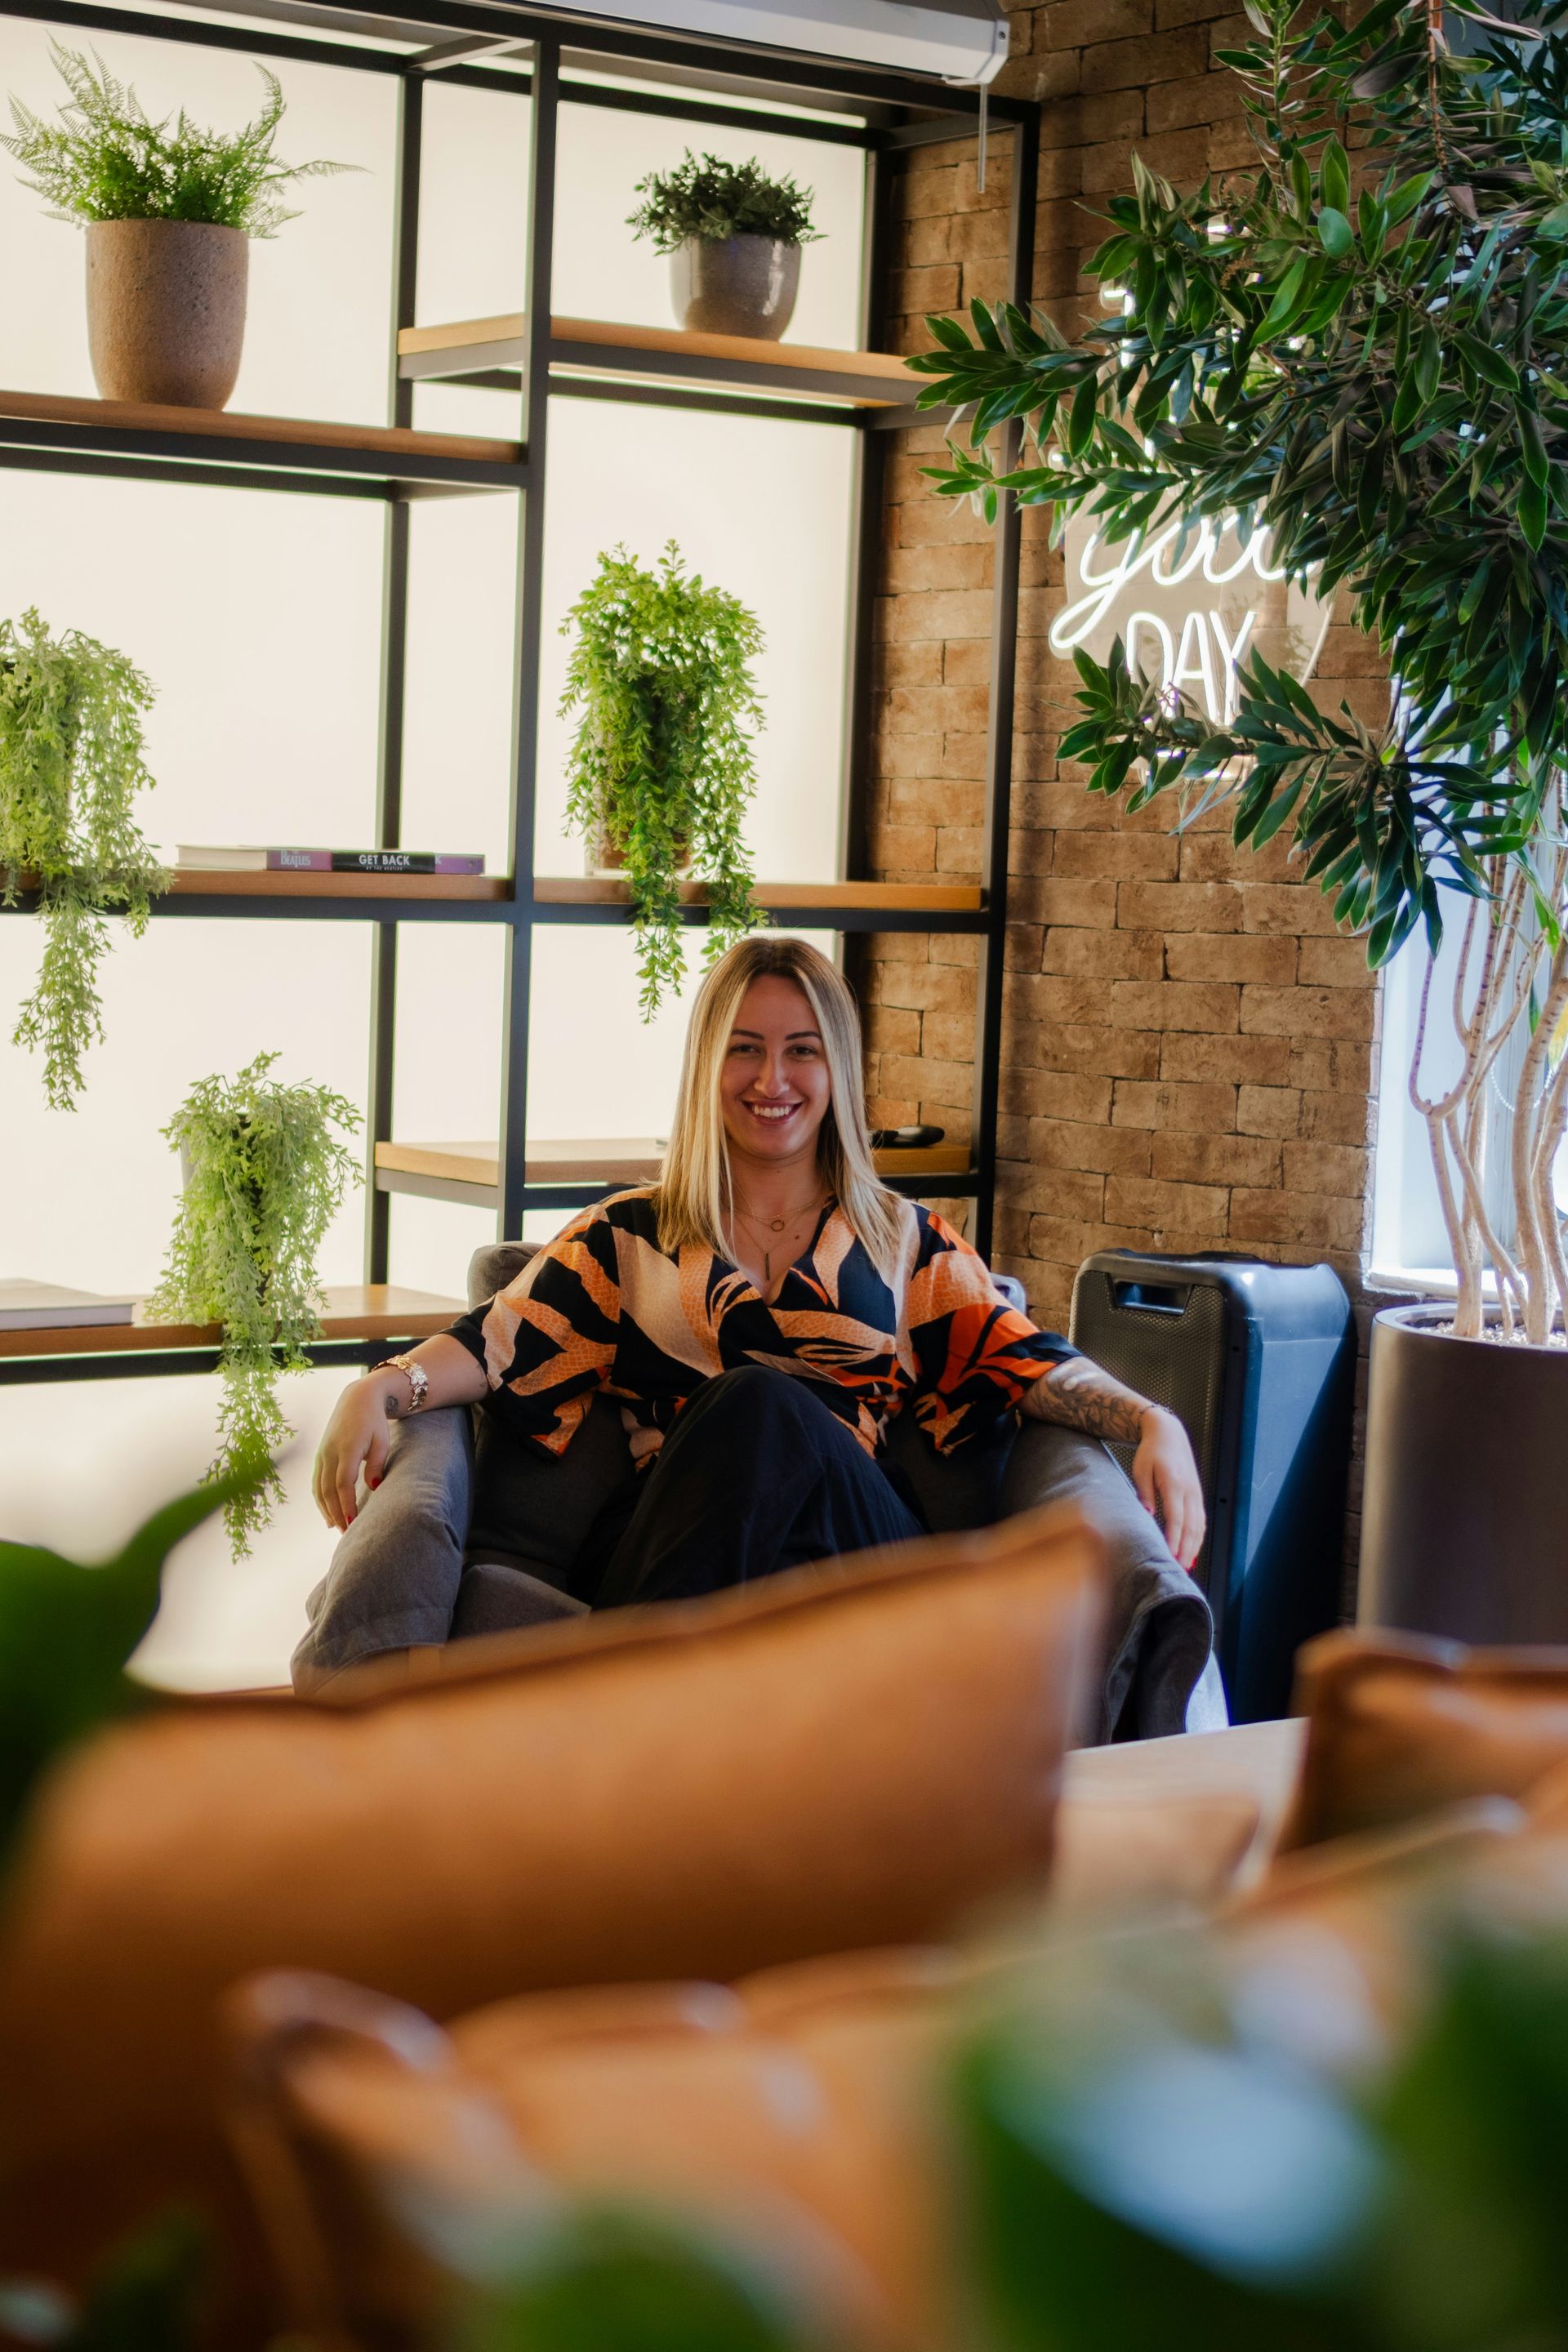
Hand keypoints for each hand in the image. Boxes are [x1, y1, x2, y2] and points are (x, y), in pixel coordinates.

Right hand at [312, 1373, 397, 1532]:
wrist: (356, 1398)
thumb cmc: (374, 1420)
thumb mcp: (382, 1440)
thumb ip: (377, 1464)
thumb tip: (374, 1488)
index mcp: (347, 1448)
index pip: (343, 1483)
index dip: (346, 1504)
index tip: (353, 1523)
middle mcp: (330, 1452)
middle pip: (329, 1490)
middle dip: (336, 1513)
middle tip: (346, 1534)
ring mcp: (322, 1453)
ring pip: (319, 1488)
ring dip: (326, 1510)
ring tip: (336, 1528)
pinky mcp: (320, 1454)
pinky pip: (316, 1482)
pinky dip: (320, 1500)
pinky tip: (327, 1514)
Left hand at [1130, 1405, 1205, 1570]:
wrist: (1168, 1433)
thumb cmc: (1150, 1451)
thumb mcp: (1140, 1469)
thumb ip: (1144, 1493)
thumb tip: (1148, 1516)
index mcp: (1174, 1484)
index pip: (1176, 1519)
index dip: (1174, 1540)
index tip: (1170, 1556)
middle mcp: (1189, 1490)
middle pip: (1191, 1526)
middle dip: (1186, 1549)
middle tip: (1178, 1569)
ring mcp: (1196, 1492)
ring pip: (1199, 1525)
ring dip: (1194, 1546)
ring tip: (1186, 1565)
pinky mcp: (1197, 1493)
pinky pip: (1200, 1519)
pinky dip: (1198, 1535)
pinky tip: (1193, 1548)